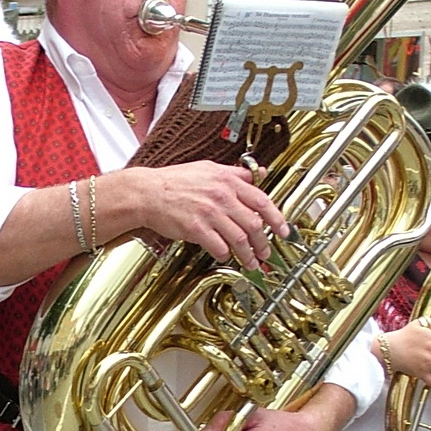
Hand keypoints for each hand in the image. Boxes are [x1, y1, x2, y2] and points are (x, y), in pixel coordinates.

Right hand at [133, 160, 289, 267]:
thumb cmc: (174, 181)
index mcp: (228, 180)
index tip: (284, 231)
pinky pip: (219, 247)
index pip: (262, 201)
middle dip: (264, 243)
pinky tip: (225, 256)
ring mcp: (209, 213)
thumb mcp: (208, 168)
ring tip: (250, 262)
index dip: (277, 219)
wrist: (146, 193)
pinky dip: (225, 254)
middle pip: (254, 224)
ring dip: (248, 254)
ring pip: (240, 238)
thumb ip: (235, 173)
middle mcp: (222, 196)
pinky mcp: (196, 229)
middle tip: (266, 253)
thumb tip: (257, 174)